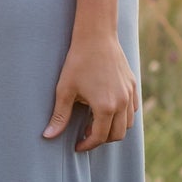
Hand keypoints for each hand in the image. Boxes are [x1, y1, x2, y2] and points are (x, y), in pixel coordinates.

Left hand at [44, 32, 139, 151]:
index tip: (77, 145)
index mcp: (105, 107)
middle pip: (116, 135)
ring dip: (113, 129)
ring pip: (127, 124)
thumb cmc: (78, 62)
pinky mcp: (133, 86)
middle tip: (85, 134)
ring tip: (94, 122)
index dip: (87, 145)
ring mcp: (130, 95)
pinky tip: (107, 109)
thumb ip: (59, 116)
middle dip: (100, 139)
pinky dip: (122, 116)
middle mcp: (122, 104)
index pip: (99, 137)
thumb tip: (48, 136)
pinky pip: (132, 110)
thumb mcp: (65, 90)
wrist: (96, 37)